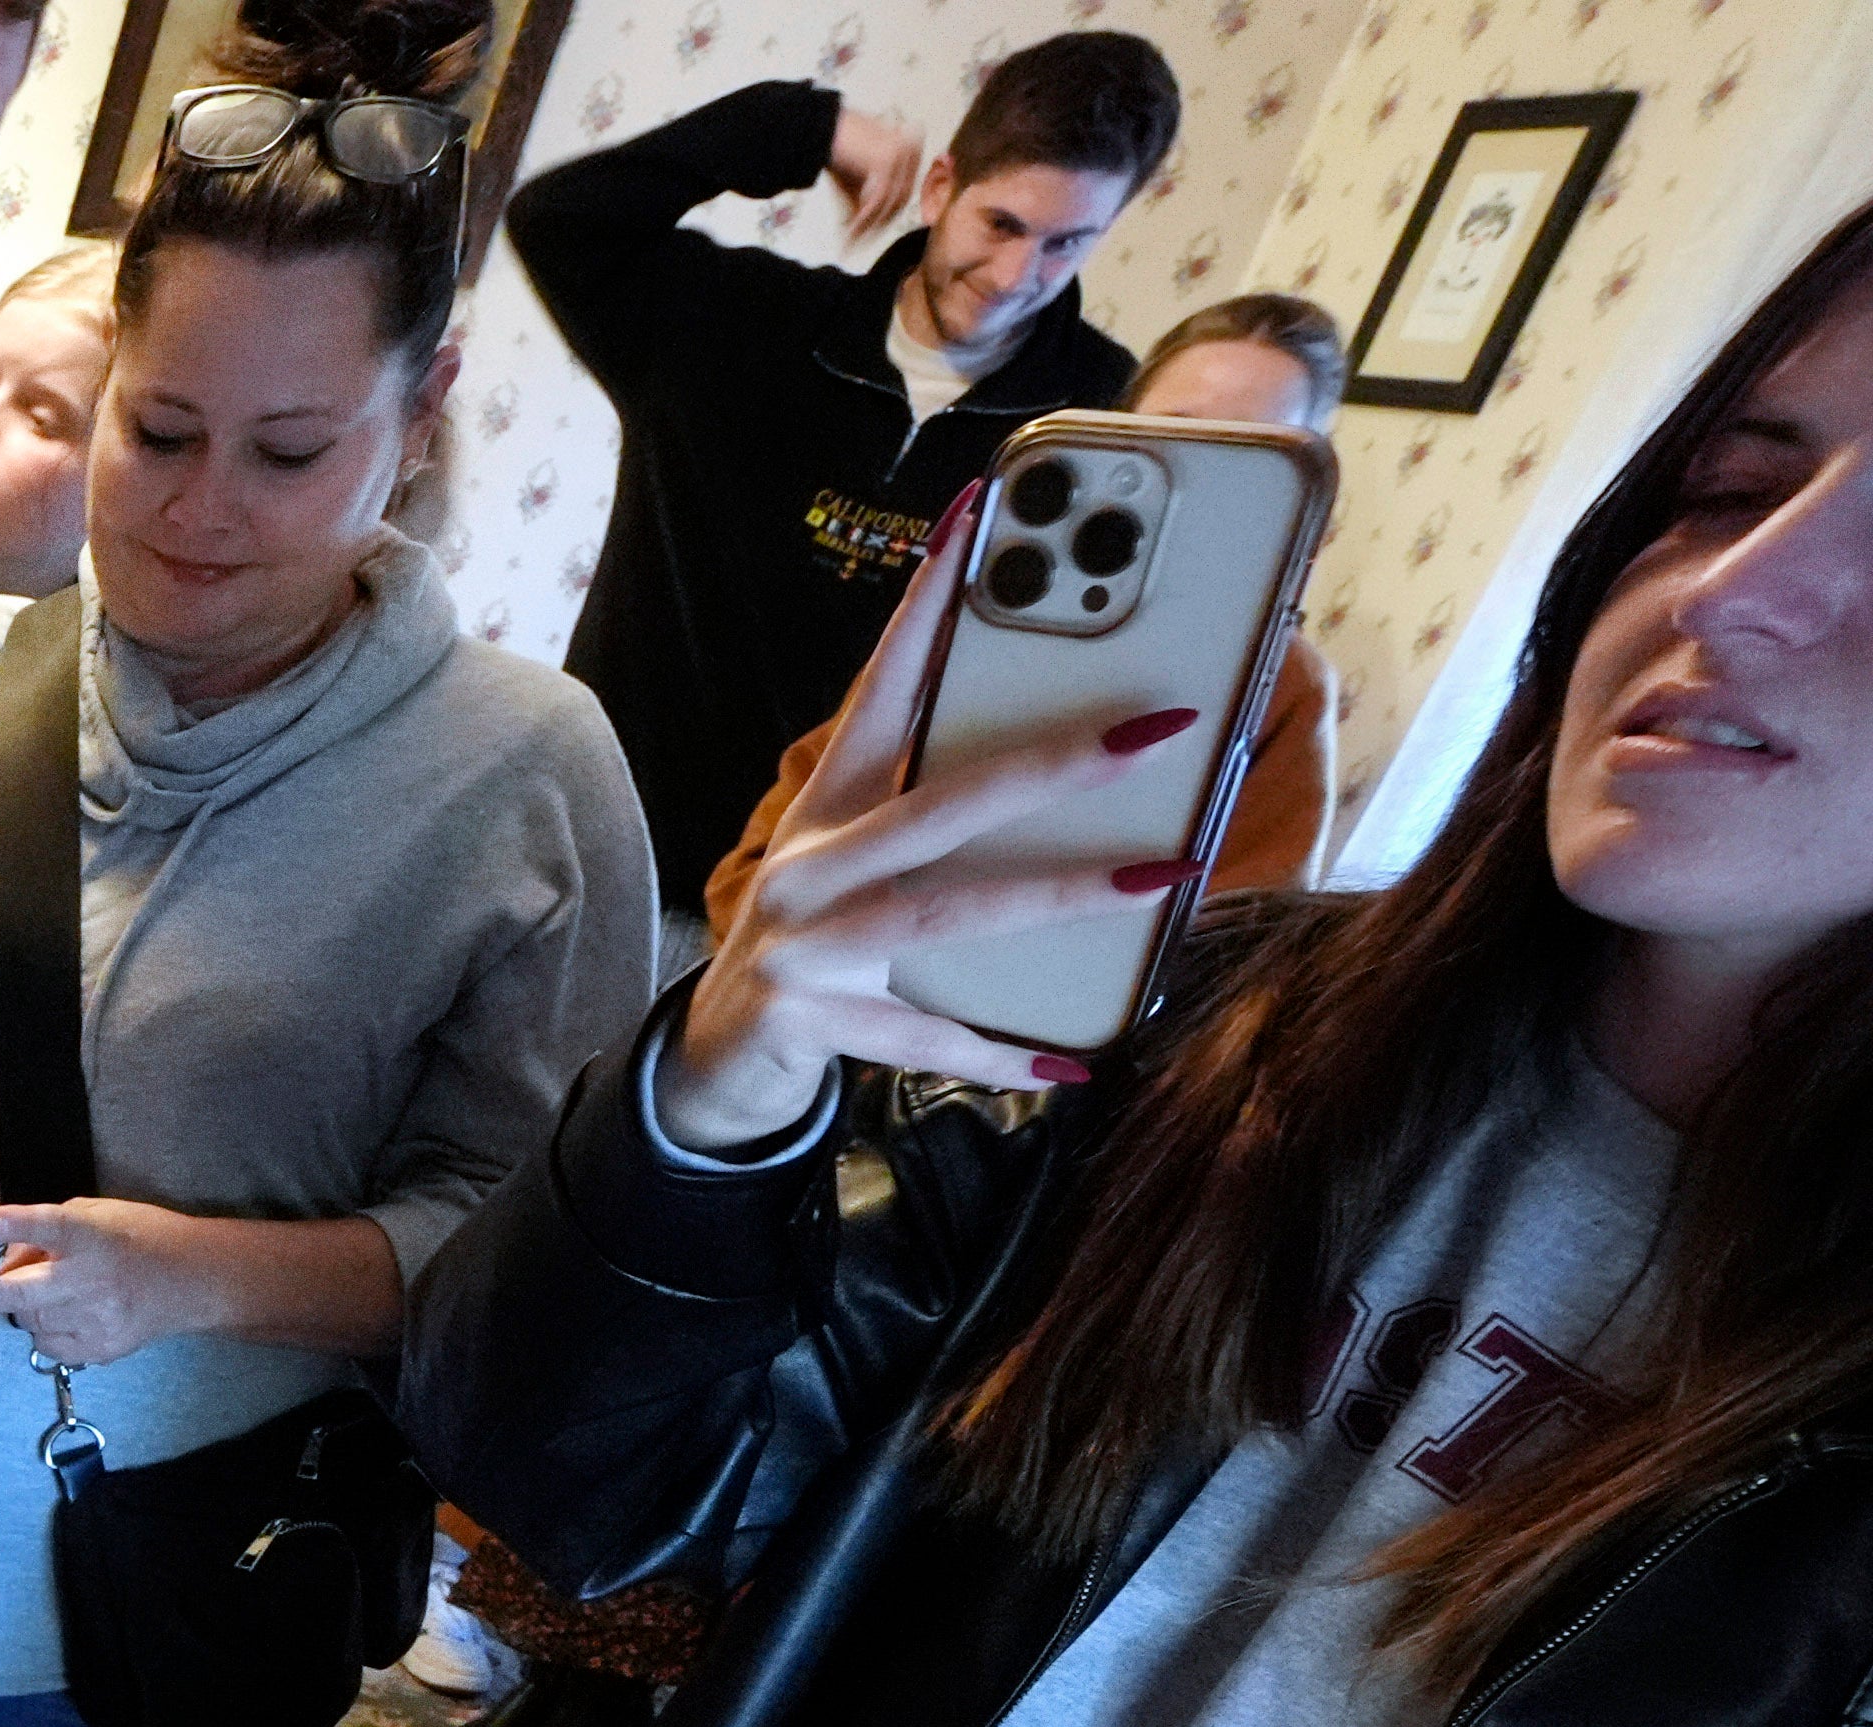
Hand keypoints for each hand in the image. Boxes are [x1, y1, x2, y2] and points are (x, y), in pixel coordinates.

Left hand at [0, 1196, 227, 1366]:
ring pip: (27, 1320)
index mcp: (93, 1236)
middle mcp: (92, 1280)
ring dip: (24, 1306)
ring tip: (56, 1290)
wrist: (192, 1281)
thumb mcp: (96, 1215)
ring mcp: (96, 1321)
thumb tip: (2, 1252)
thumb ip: (47, 1232)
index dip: (19, 1226)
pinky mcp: (99, 1349)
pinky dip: (45, 1328)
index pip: (53, 1227)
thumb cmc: (138, 1237)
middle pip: (21, 1293)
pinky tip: (70, 1312)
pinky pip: (47, 1343)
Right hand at [667, 520, 1210, 1144]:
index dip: (928, 605)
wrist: (717, 1051)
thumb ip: (933, 802)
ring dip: (1056, 897)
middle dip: (1048, 764)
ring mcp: (801, 946)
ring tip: (1157, 878)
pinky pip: (924, 1037)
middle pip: (937, 804)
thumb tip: (1068, 747)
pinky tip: (1070, 1059)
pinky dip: (997, 1052)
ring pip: (940, 914)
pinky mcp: (808, 1023)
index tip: (980, 518)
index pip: (882, 687)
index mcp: (825, 803)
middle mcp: (805, 865)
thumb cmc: (818, 931)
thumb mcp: (857, 854)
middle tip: (1155, 730)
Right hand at [824, 104, 928, 233]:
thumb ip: (867, 198)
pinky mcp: (885, 163)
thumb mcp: (858, 176)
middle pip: (900, 200)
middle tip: (860, 243)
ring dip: (868, 226)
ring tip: (851, 241)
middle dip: (879, 226)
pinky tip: (850, 233)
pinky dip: (863, 220)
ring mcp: (900, 155)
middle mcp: (910, 149)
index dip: (887, 217)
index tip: (870, 235)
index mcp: (911, 147)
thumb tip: (863, 226)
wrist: (822, 128)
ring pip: (888, 203)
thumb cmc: (837, 146)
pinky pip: (876, 201)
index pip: (904, 191)